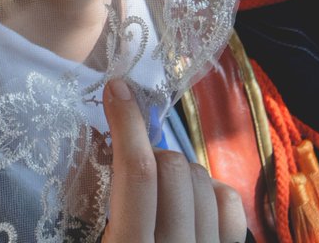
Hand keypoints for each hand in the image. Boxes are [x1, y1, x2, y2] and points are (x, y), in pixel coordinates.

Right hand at [103, 79, 246, 241]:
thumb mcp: (89, 238)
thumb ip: (93, 201)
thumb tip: (95, 136)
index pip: (138, 173)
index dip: (127, 123)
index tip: (116, 90)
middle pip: (174, 167)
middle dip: (152, 152)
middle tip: (134, 166)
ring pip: (202, 178)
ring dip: (178, 171)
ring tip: (159, 190)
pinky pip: (230, 202)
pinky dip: (209, 190)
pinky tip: (190, 200)